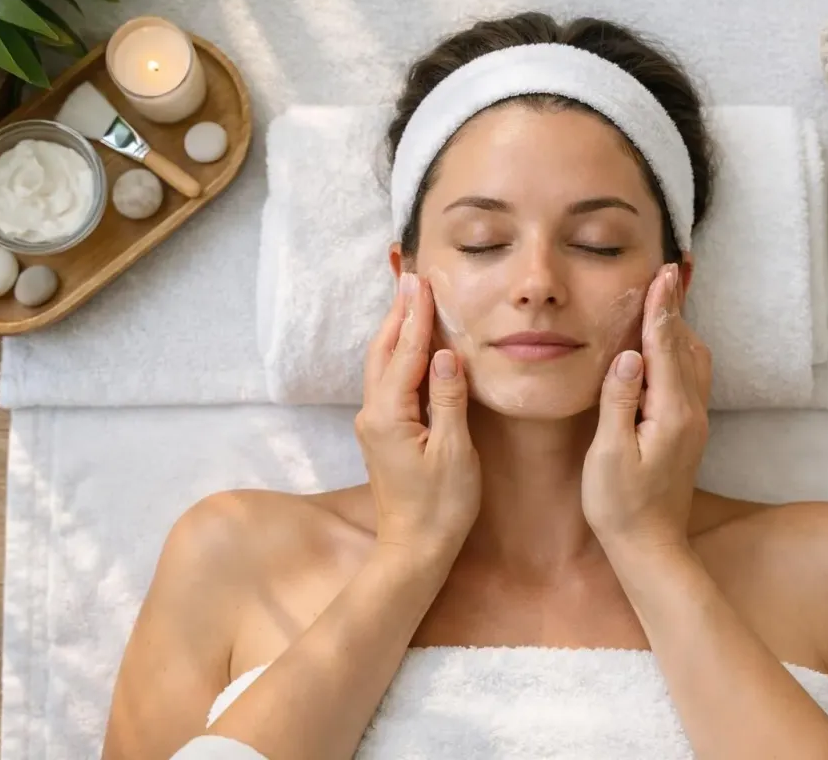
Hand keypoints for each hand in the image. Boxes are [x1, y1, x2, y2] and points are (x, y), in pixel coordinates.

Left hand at [355, 272, 481, 555]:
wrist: (414, 549)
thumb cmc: (440, 506)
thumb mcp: (454, 452)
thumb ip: (449, 399)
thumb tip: (446, 354)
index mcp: (389, 415)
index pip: (404, 353)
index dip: (415, 315)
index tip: (421, 280)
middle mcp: (373, 414)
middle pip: (382, 351)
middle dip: (399, 314)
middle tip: (412, 278)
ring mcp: (375, 424)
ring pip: (381, 365)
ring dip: (396, 331)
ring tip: (410, 300)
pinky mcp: (383, 433)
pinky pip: (388, 382)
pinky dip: (399, 355)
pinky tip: (412, 347)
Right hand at [582, 263, 712, 550]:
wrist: (650, 547)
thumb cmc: (620, 506)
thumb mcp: (609, 455)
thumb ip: (618, 402)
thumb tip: (627, 356)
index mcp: (672, 413)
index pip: (666, 346)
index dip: (662, 307)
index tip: (662, 272)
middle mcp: (691, 412)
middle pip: (686, 346)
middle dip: (674, 308)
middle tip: (664, 272)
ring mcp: (694, 421)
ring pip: (693, 360)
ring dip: (679, 327)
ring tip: (664, 298)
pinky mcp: (688, 430)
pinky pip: (689, 376)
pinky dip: (679, 349)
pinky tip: (664, 345)